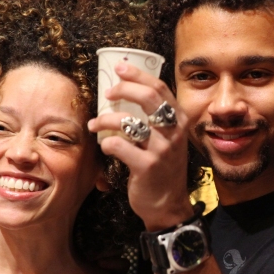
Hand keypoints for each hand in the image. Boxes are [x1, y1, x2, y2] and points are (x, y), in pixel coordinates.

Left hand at [88, 62, 193, 230]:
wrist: (168, 205)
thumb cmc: (162, 169)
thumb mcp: (167, 140)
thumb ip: (155, 120)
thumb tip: (127, 95)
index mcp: (179, 121)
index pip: (160, 88)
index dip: (138, 75)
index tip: (120, 68)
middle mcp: (174, 132)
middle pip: (148, 97)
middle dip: (123, 89)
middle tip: (107, 93)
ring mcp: (162, 149)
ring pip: (128, 122)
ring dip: (105, 119)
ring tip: (94, 124)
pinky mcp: (147, 166)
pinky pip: (119, 146)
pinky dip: (107, 143)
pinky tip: (105, 146)